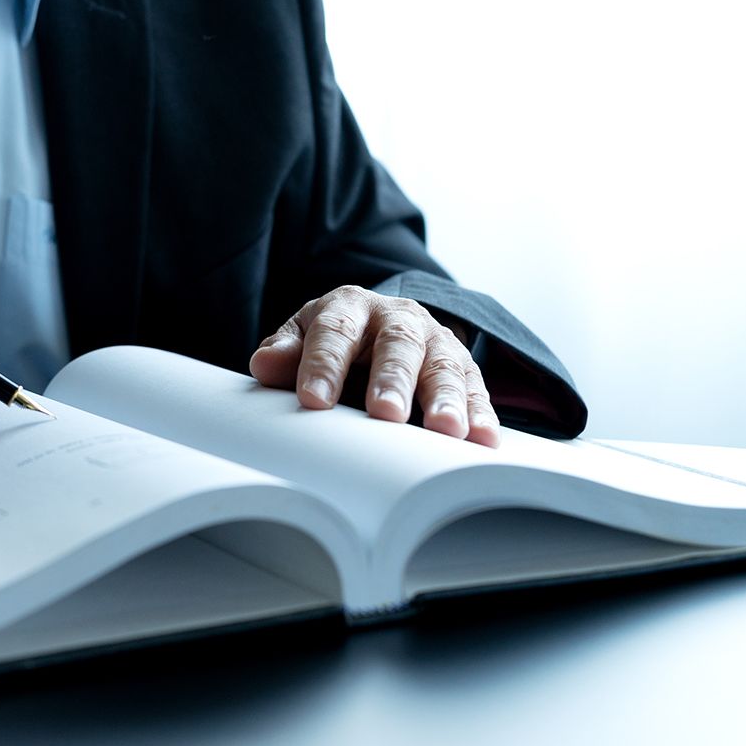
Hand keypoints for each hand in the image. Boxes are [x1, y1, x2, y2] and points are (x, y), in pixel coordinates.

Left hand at [249, 286, 499, 446]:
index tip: (312, 400)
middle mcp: (397, 317)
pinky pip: (475, 386)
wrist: (381, 324)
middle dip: (392, 379)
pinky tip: (481, 439)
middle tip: (385, 413)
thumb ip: (286, 353)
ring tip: (444, 429)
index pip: (335, 331)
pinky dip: (480, 413)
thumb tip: (264, 365)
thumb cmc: (336, 340)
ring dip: (444, 397)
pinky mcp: (462, 364)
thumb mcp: (305, 338)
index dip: (323, 365)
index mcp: (350, 307)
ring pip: (442, 364)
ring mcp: (433, 339)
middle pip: (397, 344)